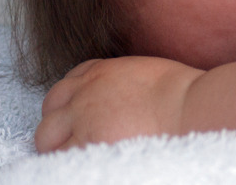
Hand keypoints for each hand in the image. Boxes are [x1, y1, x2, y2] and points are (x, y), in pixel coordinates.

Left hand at [34, 56, 203, 151]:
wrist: (190, 107)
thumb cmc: (184, 93)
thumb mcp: (148, 75)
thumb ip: (127, 83)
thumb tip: (130, 101)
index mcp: (102, 72)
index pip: (69, 83)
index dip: (71, 102)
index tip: (81, 116)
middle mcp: (85, 91)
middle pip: (50, 107)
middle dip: (58, 124)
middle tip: (74, 140)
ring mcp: (82, 117)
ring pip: (45, 136)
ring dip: (56, 146)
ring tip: (78, 157)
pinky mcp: (86, 143)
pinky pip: (61, 158)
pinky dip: (67, 162)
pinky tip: (87, 164)